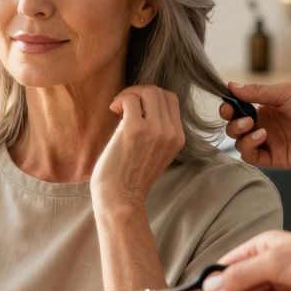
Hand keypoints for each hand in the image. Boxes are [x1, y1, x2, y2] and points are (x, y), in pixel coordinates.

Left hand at [90, 85, 185, 212]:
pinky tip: (113, 110)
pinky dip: (120, 100)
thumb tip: (141, 102)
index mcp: (178, 138)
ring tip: (117, 107)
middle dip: (139, 91)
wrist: (120, 198)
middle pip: (160, 92)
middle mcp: (170, 133)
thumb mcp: (156, 152)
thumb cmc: (130, 177)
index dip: (151, 96)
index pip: (171, 99)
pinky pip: (130, 99)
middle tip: (123, 105)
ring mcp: (155, 131)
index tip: (135, 106)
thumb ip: (157, 130)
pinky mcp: (135, 130)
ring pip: (147, 92)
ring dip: (128, 94)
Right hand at [221, 81, 290, 167]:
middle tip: (241, 117)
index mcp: (267, 108)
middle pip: (235, 127)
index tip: (227, 104)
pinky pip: (252, 156)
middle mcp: (266, 125)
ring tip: (252, 126)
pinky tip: (262, 135)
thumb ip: (257, 91)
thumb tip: (231, 86)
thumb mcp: (286, 92)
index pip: (239, 109)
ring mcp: (270, 142)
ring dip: (239, 134)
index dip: (229, 107)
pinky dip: (249, 146)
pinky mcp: (275, 158)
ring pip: (240, 142)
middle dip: (232, 122)